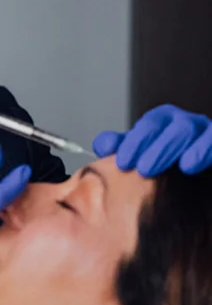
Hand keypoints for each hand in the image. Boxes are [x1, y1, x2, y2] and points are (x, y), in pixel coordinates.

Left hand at [93, 105, 211, 175]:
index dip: (135, 142)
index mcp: (163, 122)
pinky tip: (189, 165)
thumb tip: (104, 145)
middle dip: (156, 147)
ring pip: (190, 131)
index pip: (149, 125)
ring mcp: (204, 131)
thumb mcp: (141, 155)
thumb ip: (123, 149)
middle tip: (142, 169)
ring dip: (174, 148)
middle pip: (172, 127)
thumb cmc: (164, 167)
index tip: (123, 162)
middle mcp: (184, 123)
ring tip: (159, 168)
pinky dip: (203, 150)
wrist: (192, 182)